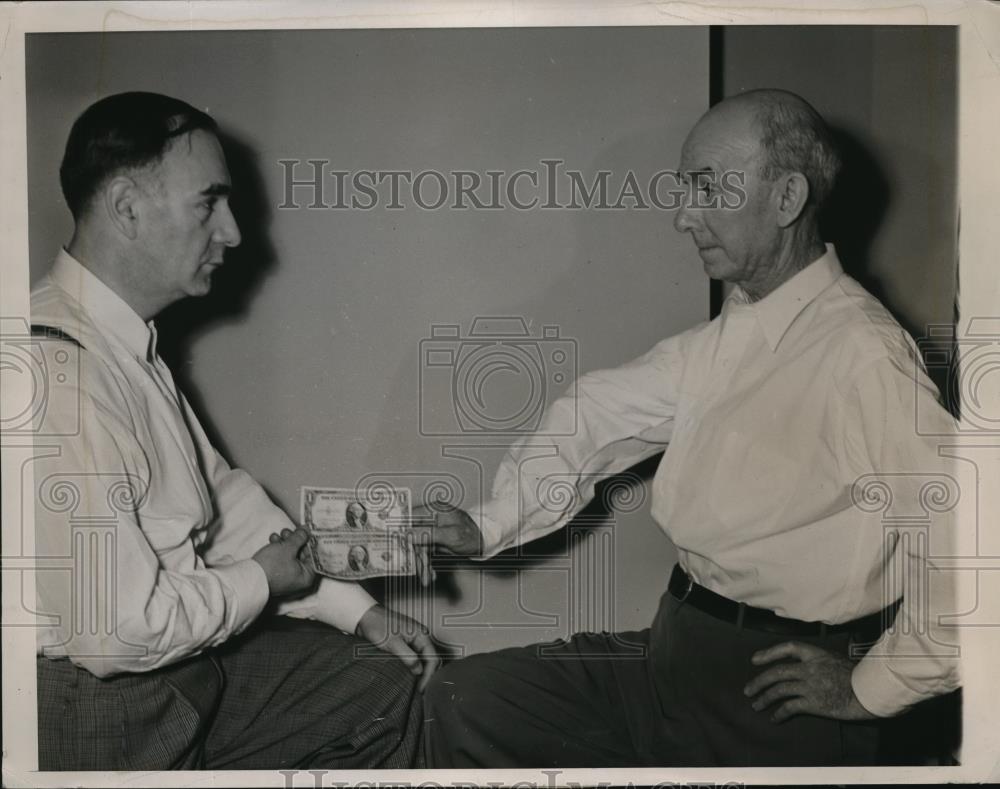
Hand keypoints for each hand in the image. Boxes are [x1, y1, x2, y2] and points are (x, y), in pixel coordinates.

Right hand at [252, 527, 315, 596]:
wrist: (249, 578)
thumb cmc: (272, 565)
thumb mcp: (288, 548)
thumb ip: (299, 538)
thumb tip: (307, 530)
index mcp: (307, 576)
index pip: (314, 556)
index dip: (310, 541)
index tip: (307, 530)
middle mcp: (299, 579)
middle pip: (301, 554)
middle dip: (294, 540)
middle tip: (288, 531)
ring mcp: (287, 577)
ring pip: (290, 555)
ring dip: (285, 542)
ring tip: (278, 534)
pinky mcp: (276, 574)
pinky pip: (281, 559)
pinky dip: (278, 549)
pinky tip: (272, 540)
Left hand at [355, 604, 440, 691]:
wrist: (366, 617)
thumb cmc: (378, 625)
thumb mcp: (392, 644)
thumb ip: (408, 657)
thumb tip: (419, 671)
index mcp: (421, 634)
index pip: (432, 658)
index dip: (429, 675)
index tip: (421, 688)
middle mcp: (420, 637)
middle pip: (431, 659)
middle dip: (429, 675)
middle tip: (421, 690)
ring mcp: (414, 640)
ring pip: (424, 659)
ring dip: (423, 672)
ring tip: (417, 686)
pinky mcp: (407, 643)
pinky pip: (416, 657)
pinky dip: (416, 667)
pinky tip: (411, 676)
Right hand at [410, 502, 483, 585]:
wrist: (484, 541)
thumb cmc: (472, 534)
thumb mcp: (452, 535)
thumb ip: (429, 533)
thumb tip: (409, 534)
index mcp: (434, 510)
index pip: (410, 518)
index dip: (402, 531)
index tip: (397, 544)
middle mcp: (431, 518)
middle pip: (414, 535)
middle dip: (416, 554)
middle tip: (419, 569)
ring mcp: (432, 529)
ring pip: (419, 546)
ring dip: (422, 563)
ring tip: (426, 577)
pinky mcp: (434, 540)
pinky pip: (426, 552)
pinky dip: (427, 563)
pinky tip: (429, 573)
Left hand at [743, 641, 876, 722]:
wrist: (868, 692)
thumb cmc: (856, 676)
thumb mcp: (834, 659)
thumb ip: (816, 662)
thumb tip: (801, 668)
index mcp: (815, 654)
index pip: (787, 648)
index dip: (769, 653)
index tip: (755, 660)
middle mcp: (809, 668)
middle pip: (777, 672)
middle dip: (759, 681)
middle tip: (748, 690)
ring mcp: (810, 685)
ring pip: (779, 690)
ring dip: (765, 698)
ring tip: (756, 705)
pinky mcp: (814, 703)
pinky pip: (790, 707)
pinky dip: (780, 713)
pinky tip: (774, 718)